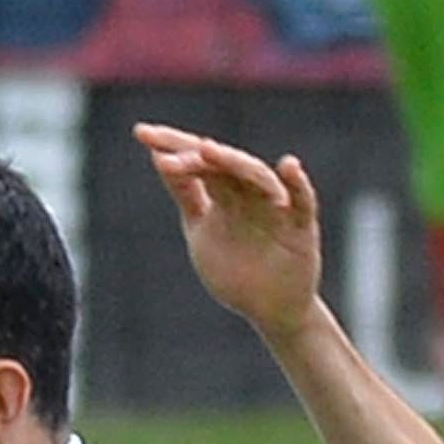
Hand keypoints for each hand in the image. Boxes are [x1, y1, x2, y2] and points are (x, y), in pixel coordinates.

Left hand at [136, 122, 323, 343]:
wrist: (270, 311)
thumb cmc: (235, 271)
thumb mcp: (200, 232)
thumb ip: (186, 196)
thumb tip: (160, 157)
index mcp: (223, 192)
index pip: (197, 161)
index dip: (171, 145)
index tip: (141, 133)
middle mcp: (248, 192)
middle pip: (223, 166)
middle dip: (196, 157)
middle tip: (167, 154)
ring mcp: (275, 207)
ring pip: (256, 177)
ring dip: (233, 163)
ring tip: (207, 150)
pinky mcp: (301, 226)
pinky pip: (303, 201)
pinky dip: (298, 184)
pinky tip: (289, 167)